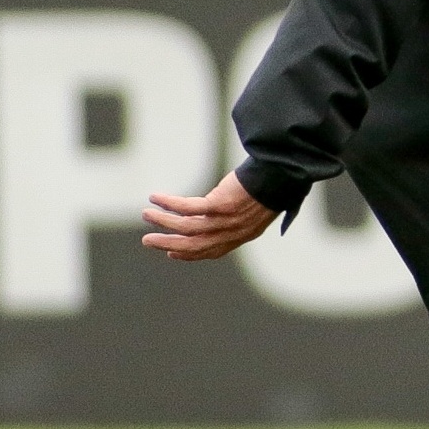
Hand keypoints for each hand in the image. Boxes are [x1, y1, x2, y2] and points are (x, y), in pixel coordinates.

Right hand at [142, 173, 276, 261]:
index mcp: (242, 235)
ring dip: (163, 221)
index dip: (189, 255)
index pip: (211, 251)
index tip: (171, 253)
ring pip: (186, 227)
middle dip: (169, 243)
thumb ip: (240, 217)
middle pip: (194, 245)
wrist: (283, 174)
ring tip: (146, 214)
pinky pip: (187, 208)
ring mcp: (226, 220)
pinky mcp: (220, 205)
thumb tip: (224, 213)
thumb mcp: (257, 208)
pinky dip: (169, 203)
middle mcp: (233, 232)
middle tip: (147, 240)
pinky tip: (155, 197)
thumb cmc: (271, 186)